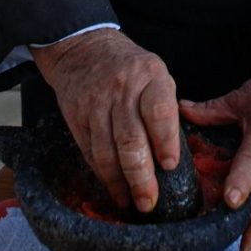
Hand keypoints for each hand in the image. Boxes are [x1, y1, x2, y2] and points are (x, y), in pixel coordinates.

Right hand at [30, 29, 179, 213]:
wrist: (83, 48)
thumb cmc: (130, 66)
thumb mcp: (155, 73)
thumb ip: (165, 108)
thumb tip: (174, 154)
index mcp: (149, 76)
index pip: (159, 111)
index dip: (165, 141)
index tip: (170, 166)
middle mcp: (122, 90)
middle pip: (130, 139)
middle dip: (141, 176)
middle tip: (149, 201)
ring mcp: (96, 104)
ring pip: (107, 151)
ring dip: (120, 183)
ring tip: (132, 203)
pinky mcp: (77, 116)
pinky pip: (90, 152)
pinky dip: (103, 175)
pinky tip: (114, 189)